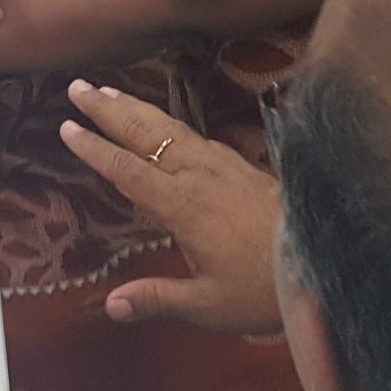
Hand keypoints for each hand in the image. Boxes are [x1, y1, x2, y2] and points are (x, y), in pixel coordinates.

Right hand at [60, 80, 283, 335]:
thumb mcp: (208, 304)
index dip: (95, 149)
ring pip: (171, 127)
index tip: (66, 127)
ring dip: (136, 107)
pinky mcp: (243, 167)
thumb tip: (111, 305)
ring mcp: (224, 166)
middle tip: (77, 86)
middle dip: (108, 109)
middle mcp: (200, 175)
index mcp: (184, 206)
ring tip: (110, 91)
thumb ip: (158, 299)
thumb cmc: (264, 288)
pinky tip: (168, 123)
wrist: (324, 263)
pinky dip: (170, 122)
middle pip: (146, 133)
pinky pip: (197, 135)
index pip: (128, 170)